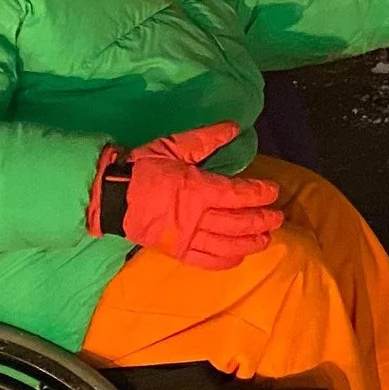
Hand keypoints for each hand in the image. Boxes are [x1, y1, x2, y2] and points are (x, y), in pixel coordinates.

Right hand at [102, 122, 284, 268]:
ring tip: (266, 238)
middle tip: (278, 217)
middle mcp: (196, 218)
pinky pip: (207, 261)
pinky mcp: (177, 253)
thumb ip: (205, 139)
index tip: (273, 191)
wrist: (110, 197)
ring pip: (227, 245)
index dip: (260, 194)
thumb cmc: (142, 169)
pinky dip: (226, 261)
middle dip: (262, 220)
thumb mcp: (173, 146)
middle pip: (238, 223)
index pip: (238, 195)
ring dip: (251, 243)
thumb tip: (234, 127)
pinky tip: (239, 257)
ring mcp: (187, 239)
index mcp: (197, 190)